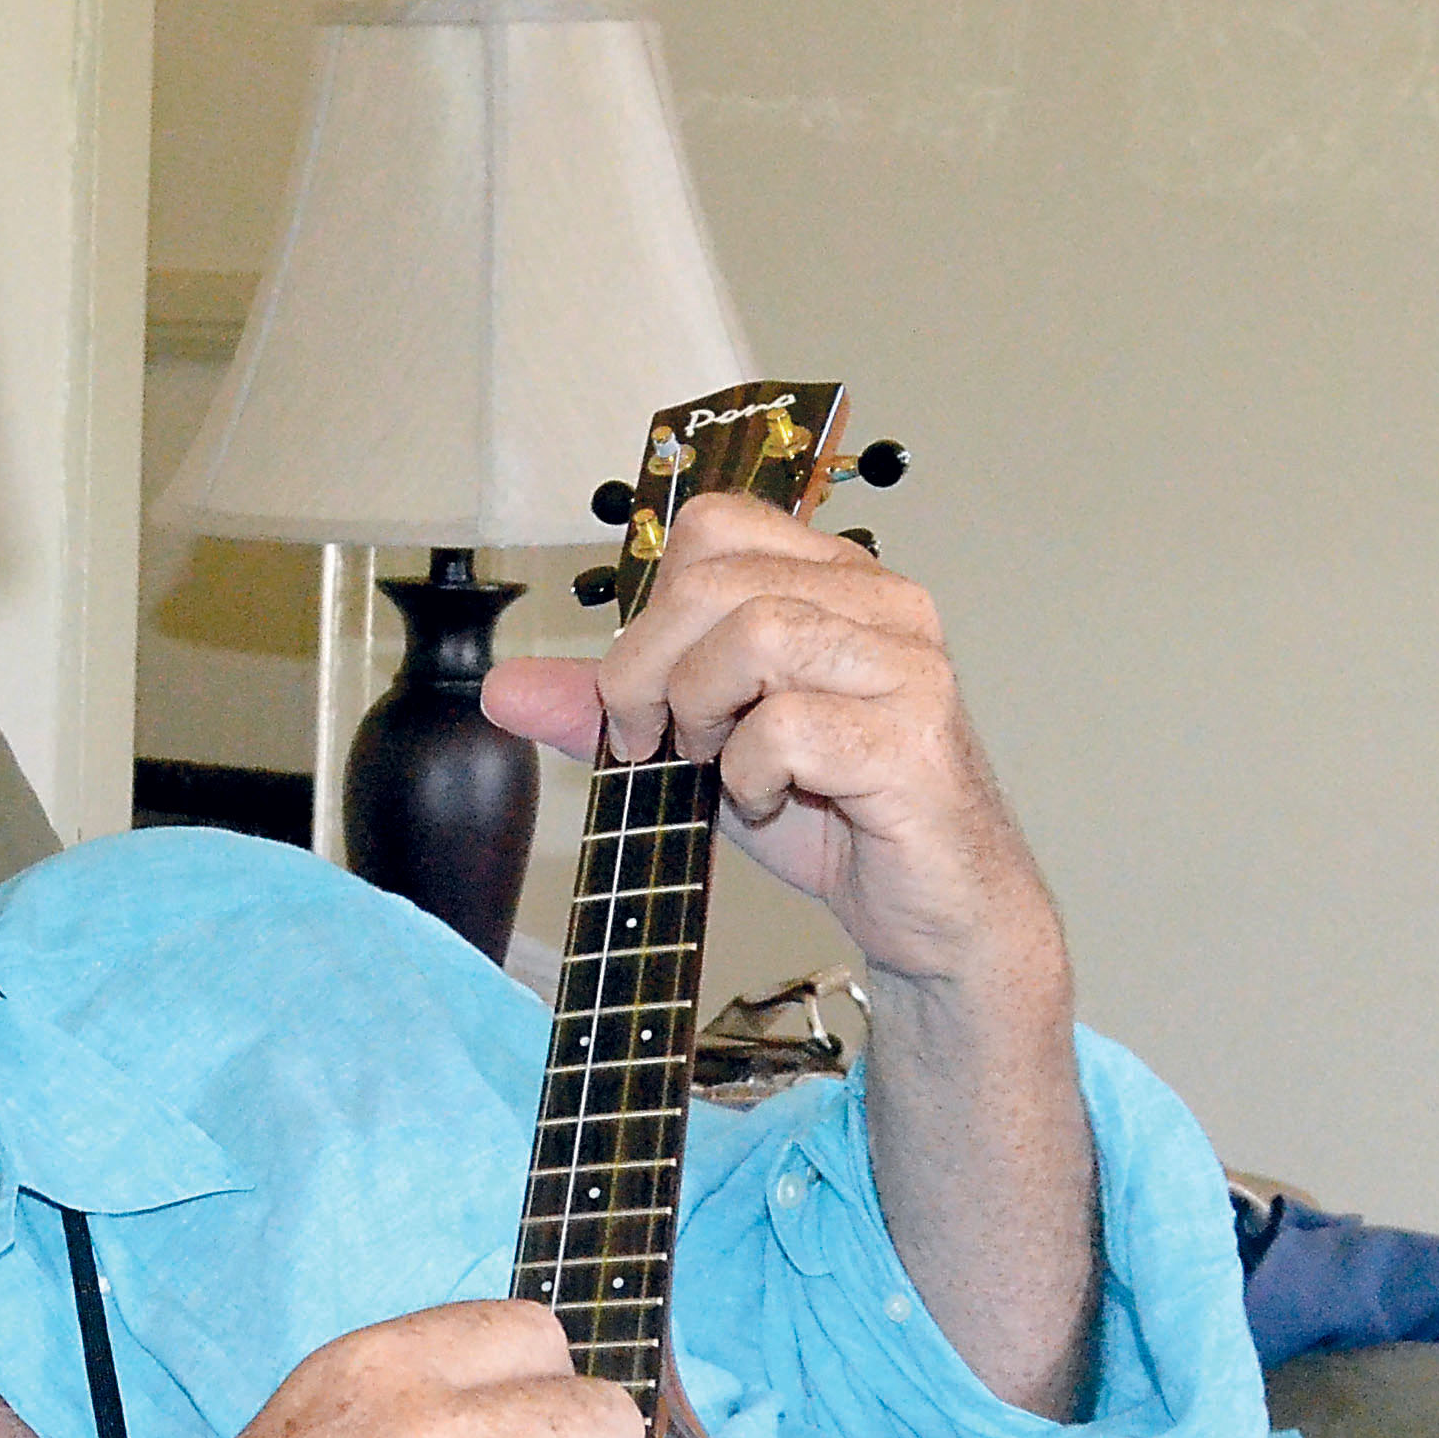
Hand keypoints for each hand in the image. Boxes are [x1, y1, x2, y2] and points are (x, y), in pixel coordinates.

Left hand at [480, 494, 1061, 1001]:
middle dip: (645, 668)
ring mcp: (905, 665)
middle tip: (648, 742)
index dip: (648, 606)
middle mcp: (881, 602)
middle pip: (717, 576)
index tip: (636, 693)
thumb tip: (506, 689)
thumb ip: (612, 710)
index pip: (713, 526)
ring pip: (756, 632)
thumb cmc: (833, 817)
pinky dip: (747, 773)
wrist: (932, 911)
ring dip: (699, 712)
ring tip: (713, 767)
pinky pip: (788, 725)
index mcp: (833, 579)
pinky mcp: (912, 738)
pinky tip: (764, 802)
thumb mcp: (701, 750)